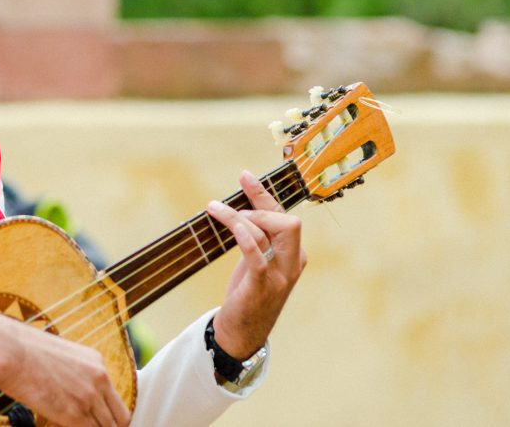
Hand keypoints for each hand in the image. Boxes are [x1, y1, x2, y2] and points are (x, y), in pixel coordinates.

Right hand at [0, 312, 130, 426]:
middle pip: (119, 418)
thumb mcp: (62, 356)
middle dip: (106, 426)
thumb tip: (75, 394)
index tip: (101, 421)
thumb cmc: (25, 351)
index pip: (117, 399)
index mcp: (97, 362)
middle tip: (89, 425)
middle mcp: (99, 379)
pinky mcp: (74, 414)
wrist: (11, 351)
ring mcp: (88, 397)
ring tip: (72, 423)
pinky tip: (61, 424)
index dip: (111, 415)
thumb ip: (77, 375)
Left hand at [206, 170, 306, 359]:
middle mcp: (293, 264)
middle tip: (232, 205)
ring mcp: (280, 276)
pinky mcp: (262, 286)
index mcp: (295, 256)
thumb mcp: (256, 262)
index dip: (264, 195)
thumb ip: (258, 238)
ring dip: (239, 216)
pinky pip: (257, 254)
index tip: (245, 176)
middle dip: (261, 205)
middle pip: (288, 223)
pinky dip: (244, 235)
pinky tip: (228, 224)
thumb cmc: (248, 294)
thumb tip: (240, 207)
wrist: (242, 333)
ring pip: (270, 234)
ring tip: (215, 208)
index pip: (284, 218)